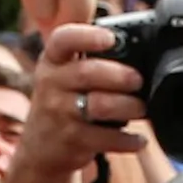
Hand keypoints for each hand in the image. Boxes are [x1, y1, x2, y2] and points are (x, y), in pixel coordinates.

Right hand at [19, 22, 150, 180]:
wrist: (40, 146)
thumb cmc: (62, 101)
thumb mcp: (62, 73)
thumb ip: (88, 57)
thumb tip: (133, 45)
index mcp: (52, 60)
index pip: (63, 40)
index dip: (88, 36)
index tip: (112, 39)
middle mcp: (51, 83)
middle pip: (88, 73)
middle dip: (120, 75)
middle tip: (138, 80)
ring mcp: (60, 113)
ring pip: (100, 105)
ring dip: (128, 106)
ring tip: (142, 108)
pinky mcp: (72, 139)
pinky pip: (106, 138)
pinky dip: (128, 140)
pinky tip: (139, 140)